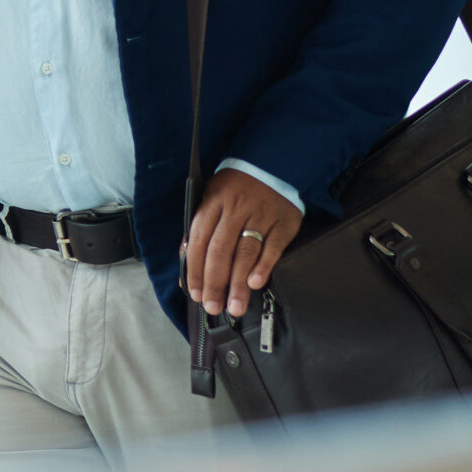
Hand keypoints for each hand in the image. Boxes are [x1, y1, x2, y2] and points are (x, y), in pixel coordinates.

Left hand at [183, 168, 301, 319]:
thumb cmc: (236, 188)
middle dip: (215, 283)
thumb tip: (187, 266)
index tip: (195, 293)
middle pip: (220, 250)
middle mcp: (236, 209)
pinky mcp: (283, 222)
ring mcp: (261, 215)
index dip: (196, 270)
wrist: (272, 165)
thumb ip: (201, 230)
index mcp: (213, 202)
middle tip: (213, 306)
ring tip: (234, 305)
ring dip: (238, 283)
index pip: (199, 241)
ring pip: (245, 252)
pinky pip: (272, 247)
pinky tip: (255, 283)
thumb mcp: (212, 199)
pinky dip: (263, 266)